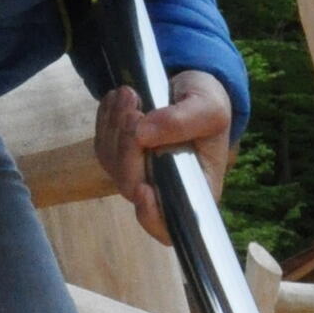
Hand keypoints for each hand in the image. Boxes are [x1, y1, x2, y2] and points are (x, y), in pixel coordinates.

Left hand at [95, 69, 232, 243]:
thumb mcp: (210, 108)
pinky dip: (106, 120)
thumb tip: (143, 134)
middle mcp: (164, 190)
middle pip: (132, 187)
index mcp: (195, 191)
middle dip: (128, 148)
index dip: (153, 216)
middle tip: (134, 111)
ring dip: (115, 126)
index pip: (170, 225)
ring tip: (130, 95)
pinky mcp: (119, 157)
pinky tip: (120, 101)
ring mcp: (138, 174)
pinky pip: (102, 145)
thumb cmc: (208, 104)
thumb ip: (182, 121)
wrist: (188, 87)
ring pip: (113, 163)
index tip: (144, 188)